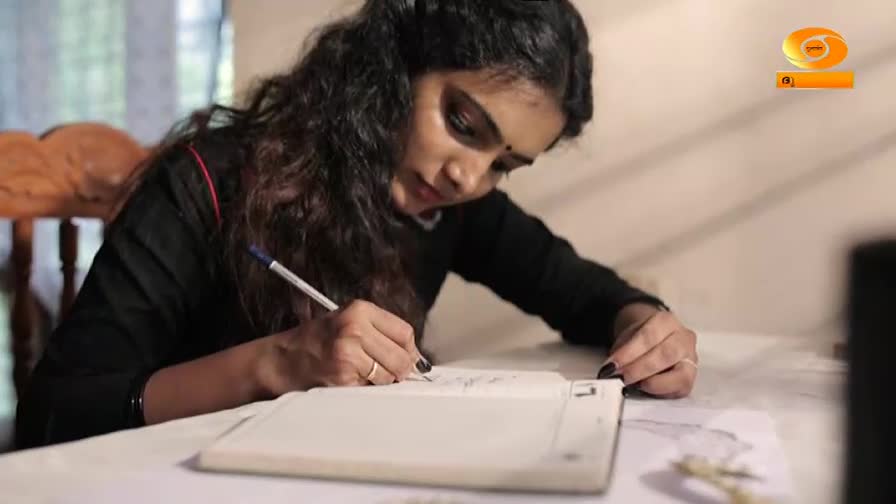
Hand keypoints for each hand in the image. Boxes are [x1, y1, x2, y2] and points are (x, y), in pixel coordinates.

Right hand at [257, 300, 419, 394]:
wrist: (282, 360)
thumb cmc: (317, 342)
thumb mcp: (348, 323)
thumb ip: (380, 333)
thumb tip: (417, 358)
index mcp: (359, 310)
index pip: (405, 333)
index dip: (410, 350)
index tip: (408, 360)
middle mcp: (354, 327)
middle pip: (402, 356)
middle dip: (400, 370)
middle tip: (388, 374)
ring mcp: (348, 352)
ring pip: (390, 374)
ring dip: (383, 381)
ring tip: (362, 374)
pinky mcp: (343, 375)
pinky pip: (371, 387)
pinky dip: (366, 389)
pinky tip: (349, 380)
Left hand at [599, 303, 697, 397]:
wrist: (655, 340)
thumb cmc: (642, 339)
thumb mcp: (628, 338)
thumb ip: (622, 352)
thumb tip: (610, 370)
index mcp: (667, 321)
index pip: (649, 336)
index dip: (629, 353)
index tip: (612, 365)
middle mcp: (684, 338)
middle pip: (666, 354)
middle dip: (640, 369)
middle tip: (622, 378)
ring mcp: (691, 359)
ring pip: (680, 374)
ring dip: (654, 383)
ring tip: (635, 386)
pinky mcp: (692, 378)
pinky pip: (681, 389)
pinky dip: (662, 391)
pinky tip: (647, 390)